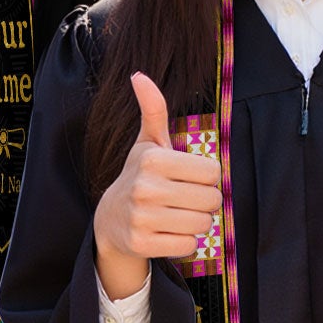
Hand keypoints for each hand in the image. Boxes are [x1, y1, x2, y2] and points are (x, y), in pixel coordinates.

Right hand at [91, 72, 221, 300]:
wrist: (110, 219)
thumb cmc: (139, 176)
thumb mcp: (147, 143)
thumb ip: (153, 110)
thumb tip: (138, 75)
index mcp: (152, 158)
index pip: (213, 171)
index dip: (206, 177)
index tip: (188, 178)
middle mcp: (145, 186)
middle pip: (212, 199)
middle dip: (205, 202)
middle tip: (185, 200)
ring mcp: (141, 217)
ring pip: (203, 224)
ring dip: (196, 223)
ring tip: (176, 216)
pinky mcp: (141, 244)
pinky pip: (188, 246)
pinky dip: (184, 243)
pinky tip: (167, 233)